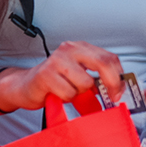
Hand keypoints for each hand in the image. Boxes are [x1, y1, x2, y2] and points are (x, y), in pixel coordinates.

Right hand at [0, 41, 124, 111]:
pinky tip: (57, 93)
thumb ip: (97, 77)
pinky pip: (69, 93)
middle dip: (112, 83)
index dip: (119, 76)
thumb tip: (118, 89)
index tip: (120, 91)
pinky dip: (66, 98)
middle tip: (113, 97)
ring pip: (85, 83)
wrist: (25, 85)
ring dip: (80, 93)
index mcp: (81, 48)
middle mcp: (70, 49)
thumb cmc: (55, 81)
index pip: (109, 57)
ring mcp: (57, 60)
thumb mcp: (79, 74)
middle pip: (102, 63)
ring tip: (68, 90)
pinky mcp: (46, 74)